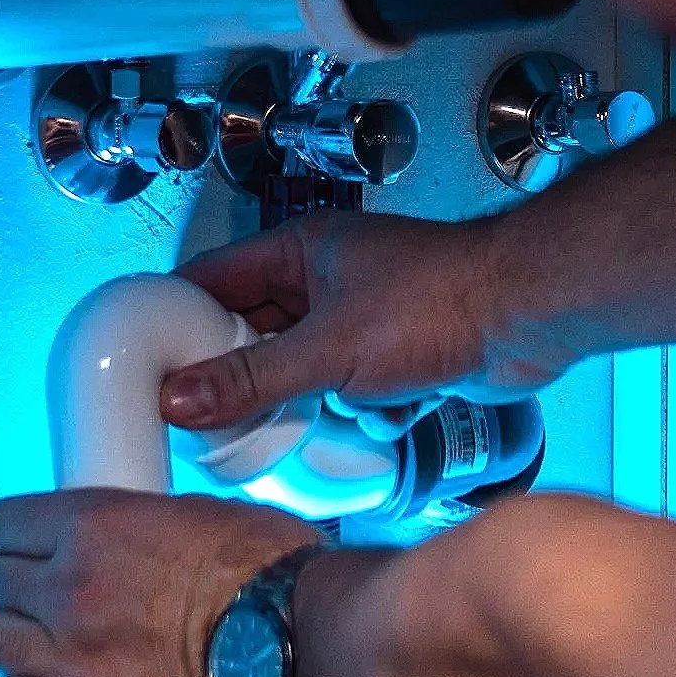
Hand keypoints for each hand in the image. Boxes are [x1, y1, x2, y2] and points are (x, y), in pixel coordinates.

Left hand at [0, 489, 312, 676]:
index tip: (28, 549)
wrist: (304, 644)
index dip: (15, 537)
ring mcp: (72, 658)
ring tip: (36, 651)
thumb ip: (137, 526)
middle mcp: (68, 589)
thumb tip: (123, 538)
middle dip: (15, 589)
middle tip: (43, 602)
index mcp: (94, 525)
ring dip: (8, 644)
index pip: (2, 523)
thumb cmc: (271, 576)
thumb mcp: (197, 513)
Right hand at [160, 211, 567, 434]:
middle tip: (206, 418)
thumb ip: (251, 379)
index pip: (211, 279)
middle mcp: (325, 277)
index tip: (148, 366)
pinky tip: (367, 418)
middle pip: (253, 330)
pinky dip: (354, 408)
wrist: (527, 314)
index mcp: (298, 251)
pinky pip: (348, 386)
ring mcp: (360, 314)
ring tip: (287, 424)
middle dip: (239, 375)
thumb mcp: (327, 351)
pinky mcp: (395, 351)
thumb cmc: (439, 302)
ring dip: (300, 398)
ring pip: (301, 365)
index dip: (176, 320)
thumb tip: (179, 399)